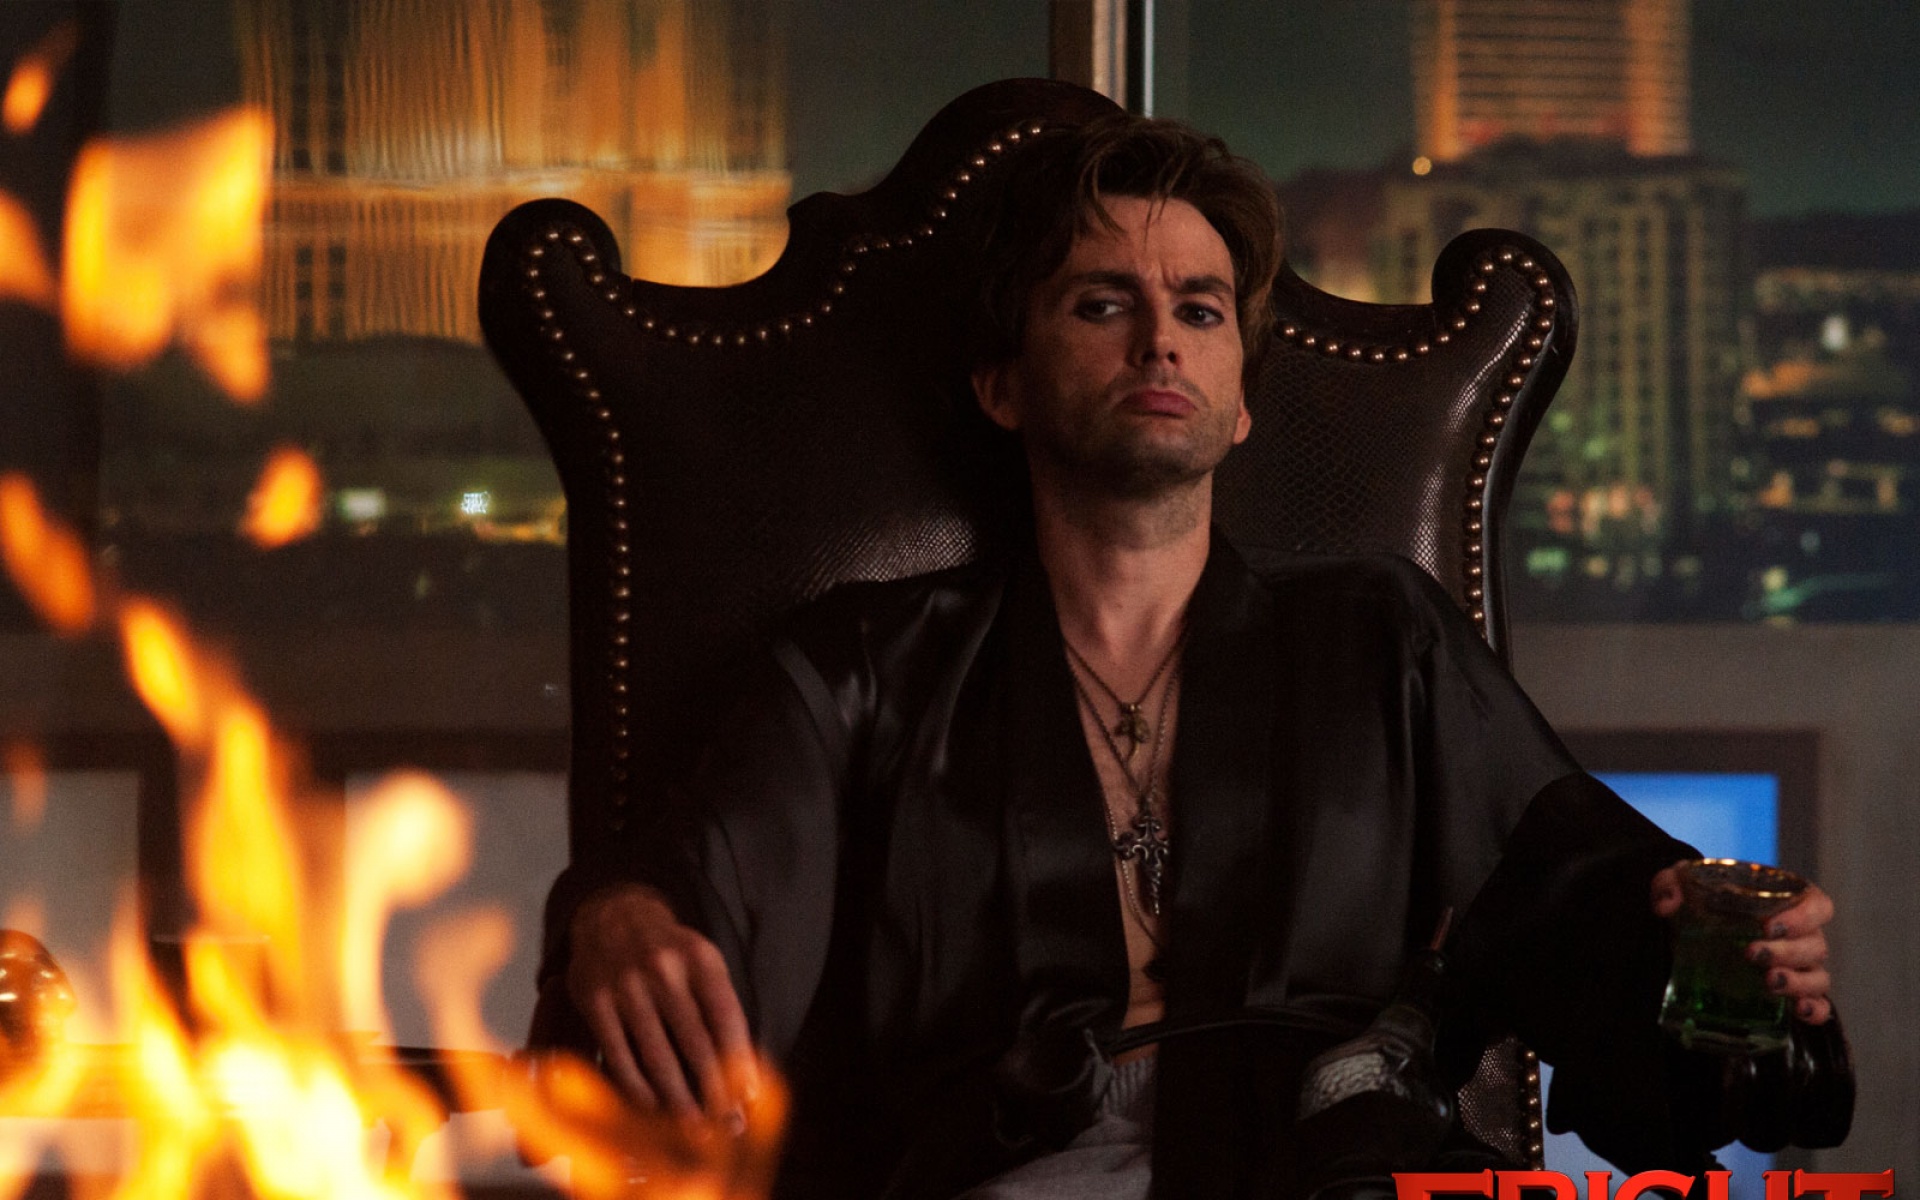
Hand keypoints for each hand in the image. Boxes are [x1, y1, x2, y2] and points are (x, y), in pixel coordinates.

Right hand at [566, 883, 758, 1118]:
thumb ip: (720, 1004)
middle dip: (714, 1091)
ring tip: (695, 1127)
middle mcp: (663, 969)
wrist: (613, 915)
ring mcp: (626, 985)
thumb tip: (744, 1067)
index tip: (749, 1096)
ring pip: (658, 1057)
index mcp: (700, 958)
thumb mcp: (702, 960)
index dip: (740, 1061)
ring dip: (679, 1099)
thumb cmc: (669, 950)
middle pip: (696, 1043)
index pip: (727, 1016)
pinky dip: (637, 1088)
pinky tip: (652, 1108)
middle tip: (727, 1125)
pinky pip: (620, 1056)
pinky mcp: (595, 1001)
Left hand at [1651, 862, 1834, 1024]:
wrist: (1691, 931)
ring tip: (1769, 982)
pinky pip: (1819, 1005)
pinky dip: (1816, 1010)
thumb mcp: (1682, 884)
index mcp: (1786, 902)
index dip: (1802, 915)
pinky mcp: (1792, 993)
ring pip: (1818, 976)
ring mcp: (1800, 967)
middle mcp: (1801, 935)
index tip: (1768, 924)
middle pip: (1814, 945)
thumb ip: (1670, 884)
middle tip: (1751, 953)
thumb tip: (1666, 905)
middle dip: (1787, 951)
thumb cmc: (1702, 902)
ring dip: (1798, 981)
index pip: (1816, 904)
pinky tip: (1799, 1011)